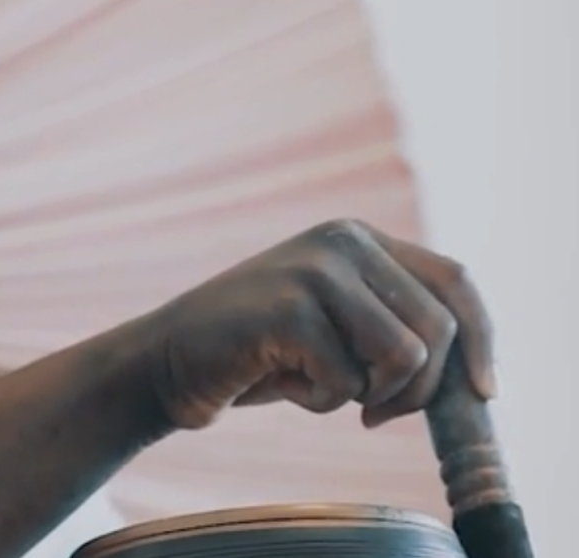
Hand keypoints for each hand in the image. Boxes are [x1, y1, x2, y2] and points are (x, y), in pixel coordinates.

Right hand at [145, 219, 496, 429]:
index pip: (454, 281)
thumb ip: (392, 324)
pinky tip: (280, 381)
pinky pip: (348, 379)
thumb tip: (473, 375)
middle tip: (374, 412)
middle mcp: (341, 241)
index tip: (483, 394)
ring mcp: (313, 270)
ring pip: (404, 354)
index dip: (482, 339)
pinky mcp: (288, 308)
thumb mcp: (336, 327)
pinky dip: (320, 400)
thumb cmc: (258, 353)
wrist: (167, 360)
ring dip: (368, 393)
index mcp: (357, 238)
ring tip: (320, 388)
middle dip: (418, 389)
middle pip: (439, 326)